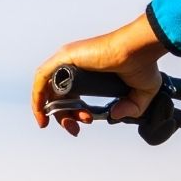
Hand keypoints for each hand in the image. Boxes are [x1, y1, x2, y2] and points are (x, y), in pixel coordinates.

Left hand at [32, 13, 167, 135]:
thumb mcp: (141, 94)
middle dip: (65, 118)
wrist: (140, 49)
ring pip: (48, 90)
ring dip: (54, 112)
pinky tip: (42, 114)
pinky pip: (41, 79)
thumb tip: (112, 116)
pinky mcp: (64, 58)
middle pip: (58, 96)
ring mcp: (68, 60)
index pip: (71, 95)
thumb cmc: (142, 64)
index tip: (86, 122)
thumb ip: (129, 109)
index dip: (74, 113)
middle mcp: (76, 65)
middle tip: (76, 130)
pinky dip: (37, 97)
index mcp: (89, 71)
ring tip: (70, 125)